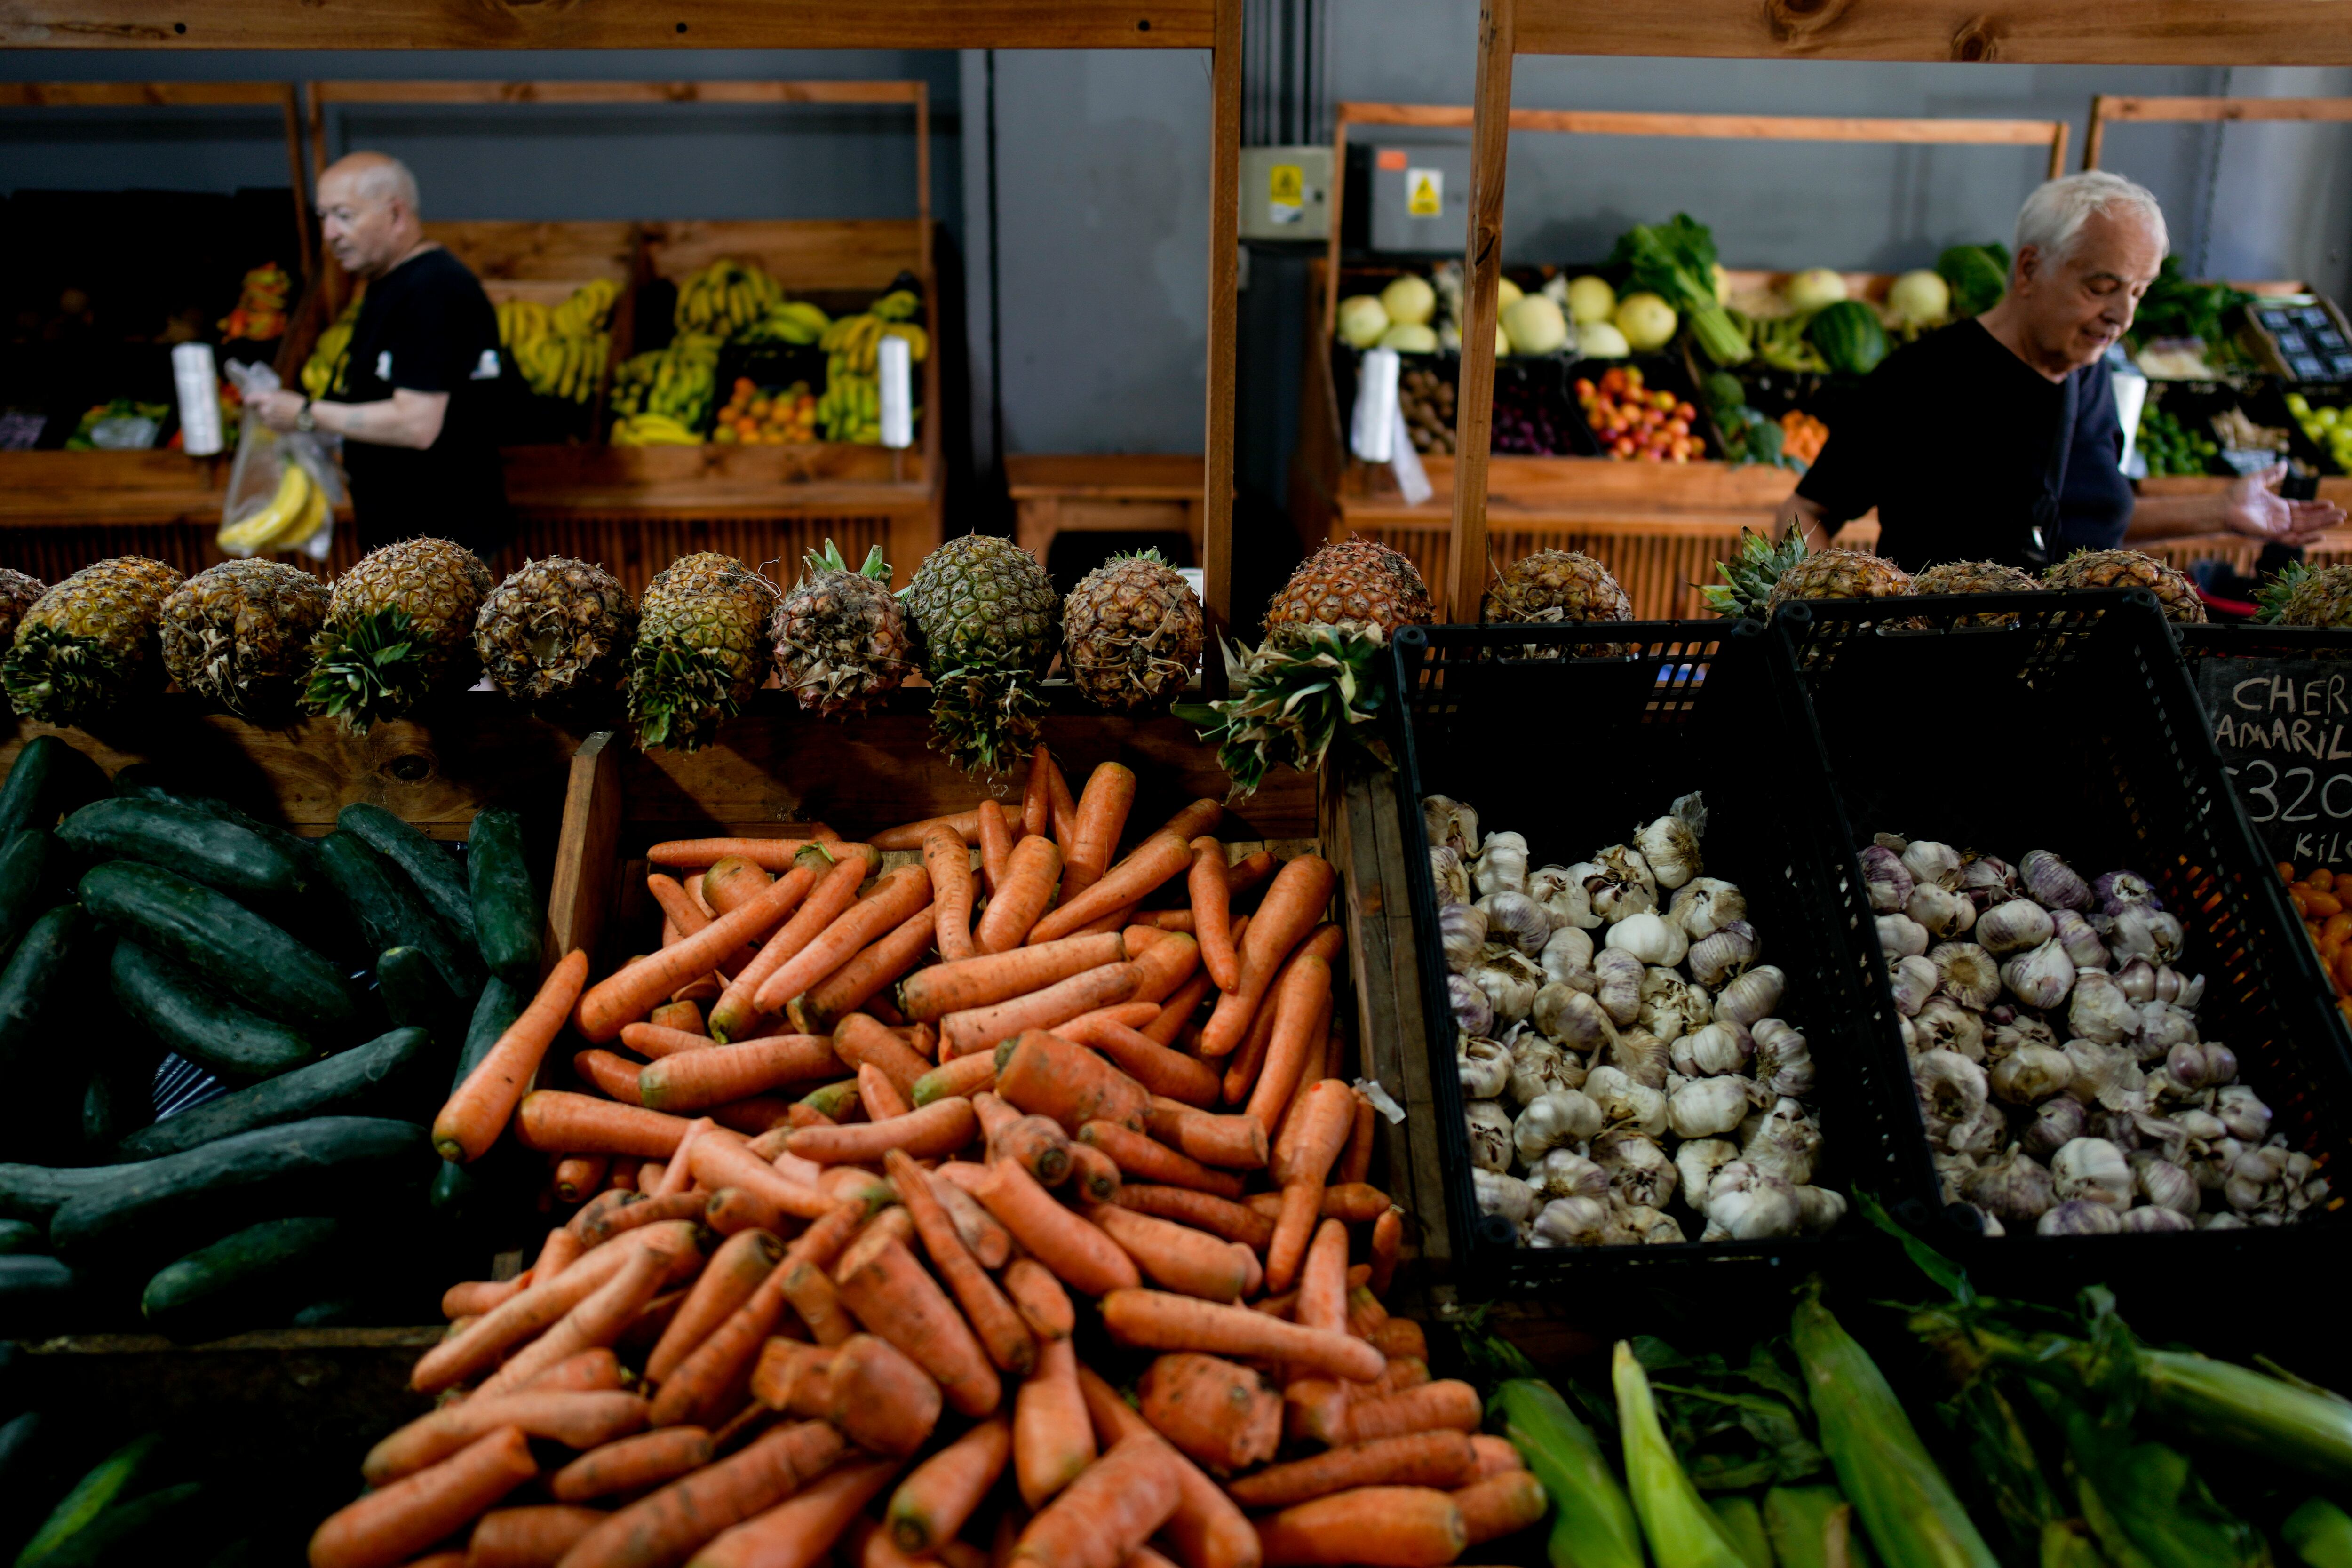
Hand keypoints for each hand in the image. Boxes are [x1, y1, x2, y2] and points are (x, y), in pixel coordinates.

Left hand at [250, 389, 306, 433]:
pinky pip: (271, 425)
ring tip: (283, 416)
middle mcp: (265, 410)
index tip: (252, 403)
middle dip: (264, 410)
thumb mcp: (282, 394)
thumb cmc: (297, 402)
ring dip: (270, 417)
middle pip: (258, 410)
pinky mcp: (274, 429)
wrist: (308, 416)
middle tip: (276, 409)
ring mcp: (269, 421)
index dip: (251, 402)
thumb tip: (259, 400)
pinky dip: (275, 424)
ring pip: (264, 419)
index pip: (249, 401)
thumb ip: (269, 397)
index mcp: (266, 399)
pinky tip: (285, 421)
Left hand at [2224, 463, 2343, 546]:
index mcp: (2278, 507)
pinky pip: (2292, 540)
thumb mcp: (2257, 480)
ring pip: (2305, 528)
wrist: (2221, 507)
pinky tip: (2321, 535)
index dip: (2316, 507)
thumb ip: (2272, 474)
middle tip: (2342, 514)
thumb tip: (2285, 464)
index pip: (2302, 508)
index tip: (2330, 503)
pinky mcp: (2271, 536)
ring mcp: (2276, 528)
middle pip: (2307, 519)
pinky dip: (2307, 538)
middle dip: (2325, 517)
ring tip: (2339, 519)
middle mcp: (2279, 519)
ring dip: (2322, 524)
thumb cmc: (2235, 495)